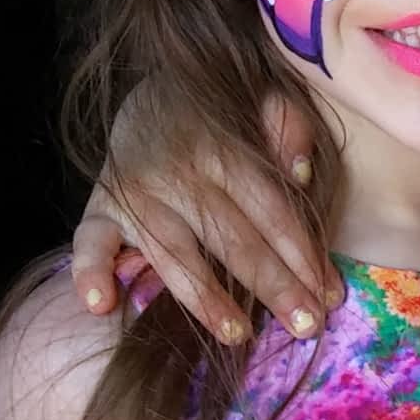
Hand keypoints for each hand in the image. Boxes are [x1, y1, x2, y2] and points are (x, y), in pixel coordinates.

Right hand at [69, 91, 335, 342]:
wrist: (152, 84)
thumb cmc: (222, 110)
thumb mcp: (265, 100)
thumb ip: (289, 128)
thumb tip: (302, 174)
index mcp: (226, 150)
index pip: (272, 211)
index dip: (303, 255)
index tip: (330, 295)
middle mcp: (180, 174)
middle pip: (233, 239)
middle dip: (274, 286)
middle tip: (306, 326)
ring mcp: (135, 193)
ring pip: (173, 253)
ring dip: (205, 298)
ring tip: (237, 335)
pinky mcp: (98, 207)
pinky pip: (88, 242)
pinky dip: (89, 271)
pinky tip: (102, 305)